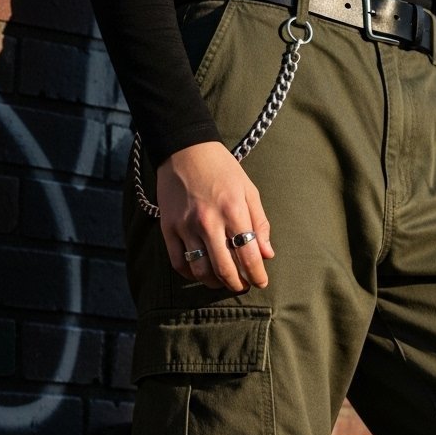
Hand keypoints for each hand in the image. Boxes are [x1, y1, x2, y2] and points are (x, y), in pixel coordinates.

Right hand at [156, 142, 273, 291]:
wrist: (184, 149)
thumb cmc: (221, 169)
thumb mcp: (248, 190)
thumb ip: (259, 223)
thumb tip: (267, 254)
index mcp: (233, 211)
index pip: (249, 256)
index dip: (257, 275)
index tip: (261, 282)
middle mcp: (209, 222)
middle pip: (225, 270)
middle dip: (237, 284)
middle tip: (243, 286)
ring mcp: (186, 226)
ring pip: (201, 271)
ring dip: (215, 283)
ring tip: (223, 281)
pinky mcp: (168, 228)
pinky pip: (178, 262)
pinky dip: (190, 274)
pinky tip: (201, 272)